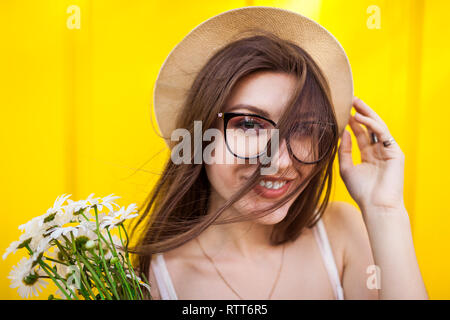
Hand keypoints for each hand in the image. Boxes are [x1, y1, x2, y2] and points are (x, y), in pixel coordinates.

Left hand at [338, 97, 405, 211]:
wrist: (375, 205)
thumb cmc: (361, 191)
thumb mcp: (346, 168)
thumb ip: (344, 150)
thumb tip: (343, 132)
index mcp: (368, 156)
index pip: (361, 134)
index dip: (353, 122)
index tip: (343, 110)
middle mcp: (378, 151)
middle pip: (370, 127)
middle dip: (361, 112)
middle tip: (351, 99)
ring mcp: (388, 151)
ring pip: (378, 127)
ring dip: (367, 113)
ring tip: (356, 102)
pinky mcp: (395, 152)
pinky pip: (383, 134)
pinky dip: (371, 124)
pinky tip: (359, 118)